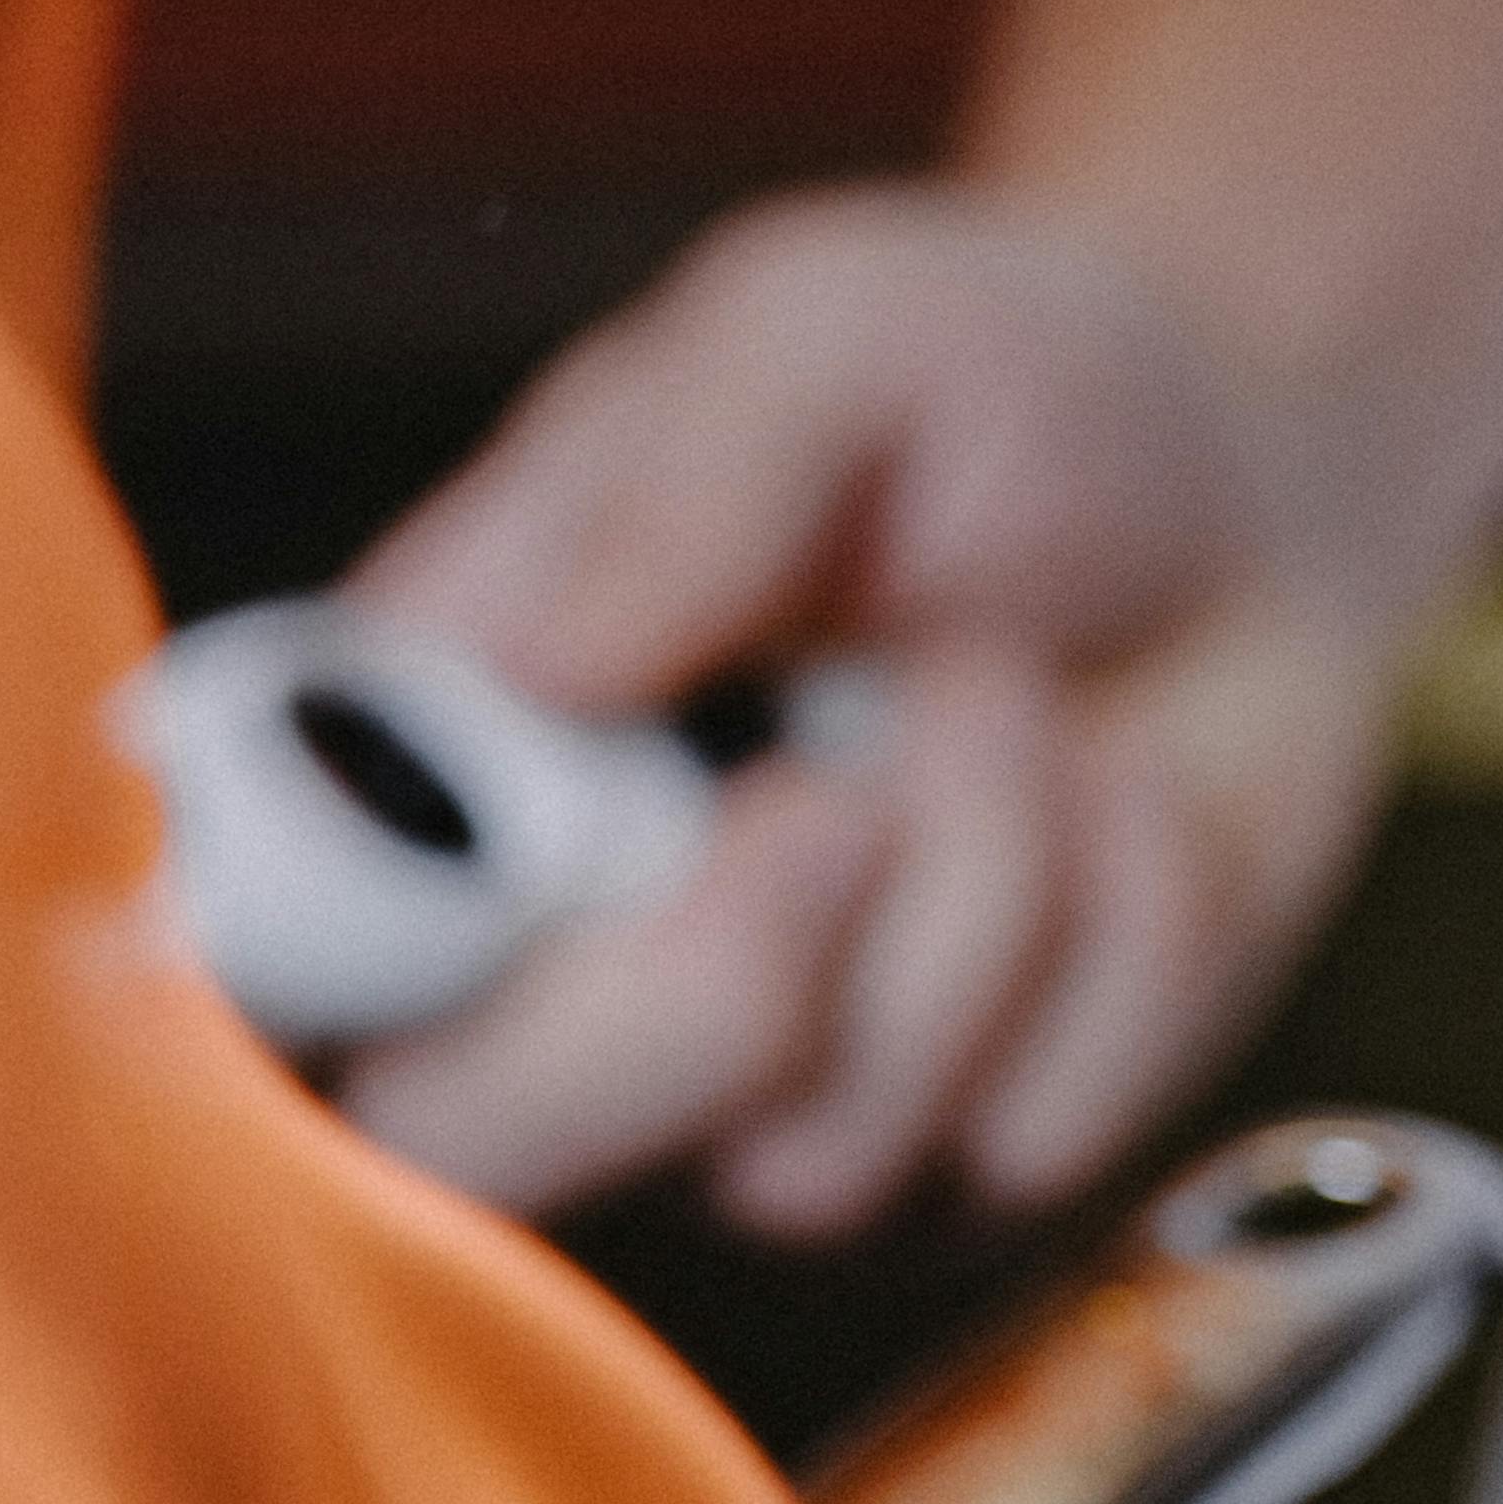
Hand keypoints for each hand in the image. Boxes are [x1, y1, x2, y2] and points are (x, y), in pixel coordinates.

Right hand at [325, 183, 1413, 1231]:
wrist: (1252, 487)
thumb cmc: (981, 395)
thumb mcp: (821, 335)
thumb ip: (683, 475)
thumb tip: (531, 664)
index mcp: (426, 779)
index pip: (250, 973)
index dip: (281, 998)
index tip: (486, 882)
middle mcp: (540, 979)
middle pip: (462, 1160)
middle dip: (686, 992)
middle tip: (832, 794)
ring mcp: (743, 1104)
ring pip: (794, 1160)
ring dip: (969, 885)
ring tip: (1002, 693)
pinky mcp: (954, 1167)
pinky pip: (1013, 1145)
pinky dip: (1117, 943)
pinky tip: (1121, 806)